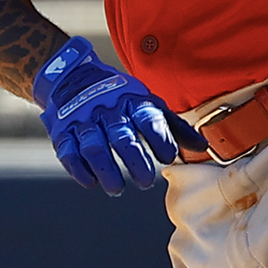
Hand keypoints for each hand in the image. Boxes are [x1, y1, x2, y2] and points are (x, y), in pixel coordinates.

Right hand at [32, 36, 206, 194]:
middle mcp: (108, 110)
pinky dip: (78, 168)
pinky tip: (90, 182)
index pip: (147, 117)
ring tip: (117, 188)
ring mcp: (84, 120)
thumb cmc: (120, 99)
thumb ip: (174, 127)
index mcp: (132, 101)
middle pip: (121, 135)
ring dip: (105, 168)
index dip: (159, 137)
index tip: (169, 156)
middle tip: (146, 181)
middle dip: (134, 159)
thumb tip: (203, 147)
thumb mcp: (147, 104)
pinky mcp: (64, 132)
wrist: (74, 78)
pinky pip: (69, 151)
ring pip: (94, 146)